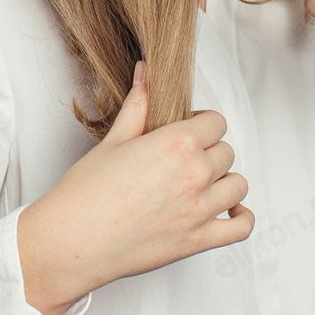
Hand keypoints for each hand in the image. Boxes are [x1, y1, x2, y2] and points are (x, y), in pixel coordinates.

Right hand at [17, 60, 253, 314]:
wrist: (73, 240)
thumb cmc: (87, 192)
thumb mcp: (114, 139)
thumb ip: (139, 105)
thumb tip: (146, 74)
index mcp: (176, 144)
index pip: (216, 122)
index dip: (201, 124)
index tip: (187, 129)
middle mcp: (194, 174)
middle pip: (226, 151)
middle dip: (208, 150)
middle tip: (184, 157)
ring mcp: (199, 210)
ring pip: (238, 184)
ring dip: (223, 181)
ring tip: (201, 182)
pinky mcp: (198, 241)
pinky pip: (241, 228)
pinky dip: (241, 218)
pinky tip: (228, 210)